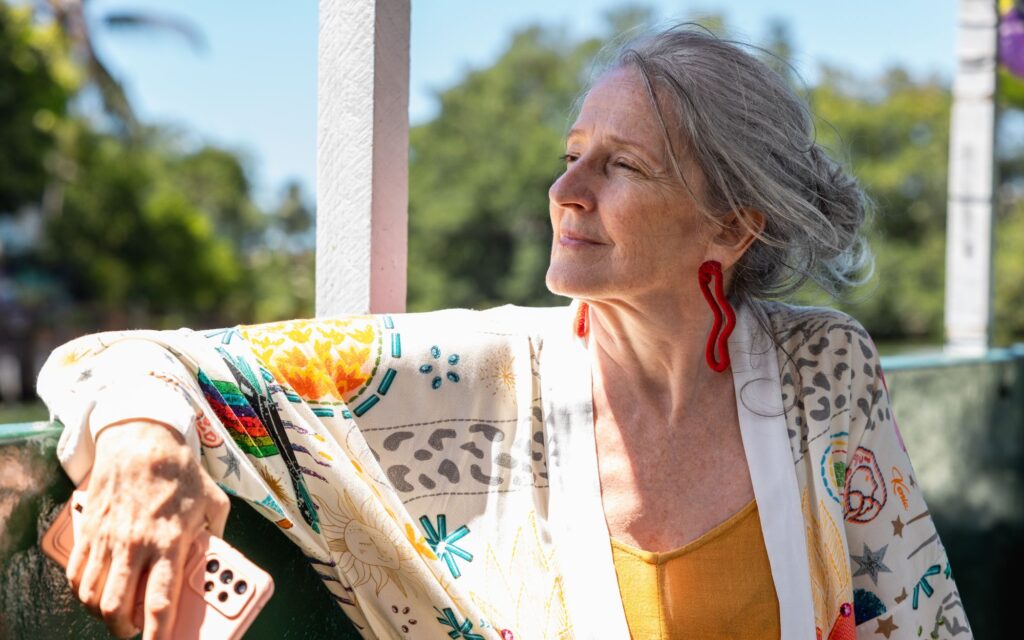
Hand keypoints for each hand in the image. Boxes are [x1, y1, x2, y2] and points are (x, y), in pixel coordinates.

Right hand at [66, 419, 229, 638]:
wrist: (140, 441)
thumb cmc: (180, 472)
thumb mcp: (214, 501)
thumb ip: (219, 532)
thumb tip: (221, 556)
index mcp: (169, 541)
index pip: (160, 600)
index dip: (158, 633)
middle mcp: (135, 544)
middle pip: (117, 607)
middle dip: (124, 629)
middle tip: (134, 631)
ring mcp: (108, 539)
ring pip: (93, 595)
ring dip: (102, 613)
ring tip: (117, 614)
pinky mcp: (89, 530)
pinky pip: (77, 573)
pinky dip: (84, 591)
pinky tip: (97, 591)